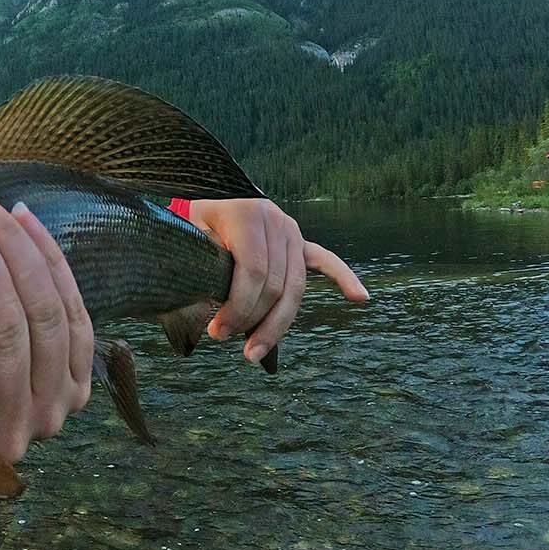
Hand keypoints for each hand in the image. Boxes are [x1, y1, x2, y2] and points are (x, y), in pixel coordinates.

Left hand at [185, 198, 367, 364]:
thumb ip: (201, 262)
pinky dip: (344, 278)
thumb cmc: (195, 224)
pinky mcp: (300, 242)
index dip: (238, 307)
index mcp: (248, 215)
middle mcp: (276, 221)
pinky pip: (325, 262)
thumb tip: (207, 301)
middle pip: (275, 284)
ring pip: (295, 287)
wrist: (209, 196)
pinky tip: (360, 297)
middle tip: (228, 343)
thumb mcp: (189, 236)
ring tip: (256, 353)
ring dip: (277, 325)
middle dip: (252, 320)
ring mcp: (291, 232)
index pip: (253, 271)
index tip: (217, 331)